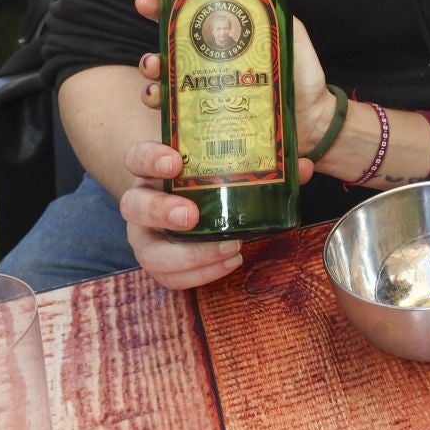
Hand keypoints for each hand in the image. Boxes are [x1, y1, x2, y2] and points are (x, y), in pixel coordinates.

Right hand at [117, 139, 247, 289]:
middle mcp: (141, 202)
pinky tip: (232, 261)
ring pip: (147, 253)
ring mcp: (146, 236)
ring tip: (229, 247)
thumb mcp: (211, 157)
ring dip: (187, 255)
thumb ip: (245, 152)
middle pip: (133, 207)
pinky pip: (170, 278)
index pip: (136, 158)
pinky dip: (201, 274)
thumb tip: (297, 163)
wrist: (187, 197)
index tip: (175, 162)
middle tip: (191, 215)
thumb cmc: (202, 173)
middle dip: (161, 212)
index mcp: (147, 170)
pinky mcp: (160, 262)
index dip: (150, 159)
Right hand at [137, 0, 338, 146]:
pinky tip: (157, 95)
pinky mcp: (203, 112)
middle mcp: (212, 56)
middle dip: (153, 14)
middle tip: (144, 5)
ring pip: (165, 67)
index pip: (197, 6)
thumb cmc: (303, 79)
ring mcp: (205, 83)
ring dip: (151, 61)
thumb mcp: (292, 41)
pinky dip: (158, 98)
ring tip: (153, 63)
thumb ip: (280, 19)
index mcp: (231, 34)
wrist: (312, 123)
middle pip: (172, 30)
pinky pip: (173, 105)